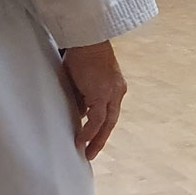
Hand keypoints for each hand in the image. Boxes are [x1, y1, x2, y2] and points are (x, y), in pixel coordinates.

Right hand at [62, 42, 126, 160]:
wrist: (87, 40)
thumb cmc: (83, 55)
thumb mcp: (82, 80)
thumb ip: (82, 97)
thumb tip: (78, 115)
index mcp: (114, 88)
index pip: (109, 112)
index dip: (101, 127)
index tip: (92, 139)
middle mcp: (117, 92)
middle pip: (111, 121)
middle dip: (101, 138)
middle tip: (91, 154)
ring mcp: (112, 93)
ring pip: (106, 122)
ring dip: (96, 139)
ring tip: (86, 153)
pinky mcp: (102, 93)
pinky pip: (97, 118)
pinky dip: (89, 130)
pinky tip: (81, 141)